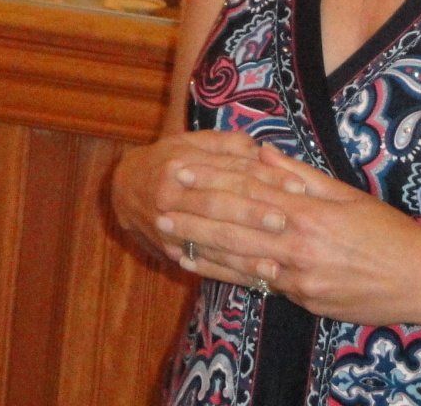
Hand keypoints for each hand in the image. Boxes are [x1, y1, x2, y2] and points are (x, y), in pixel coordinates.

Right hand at [111, 131, 301, 289]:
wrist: (124, 188)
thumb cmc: (168, 160)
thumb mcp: (193, 142)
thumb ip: (228, 145)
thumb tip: (263, 151)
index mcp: (183, 162)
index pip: (231, 171)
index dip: (265, 178)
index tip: (296, 187)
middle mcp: (174, 194)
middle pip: (219, 204)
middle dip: (254, 214)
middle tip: (286, 221)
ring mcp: (170, 225)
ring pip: (211, 240)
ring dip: (244, 253)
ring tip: (276, 263)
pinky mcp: (172, 250)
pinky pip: (205, 264)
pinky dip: (231, 273)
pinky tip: (256, 279)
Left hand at [153, 143, 420, 325]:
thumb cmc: (387, 230)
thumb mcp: (345, 193)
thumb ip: (300, 174)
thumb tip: (262, 154)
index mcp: (308, 210)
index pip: (248, 190)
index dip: (210, 181)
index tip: (180, 170)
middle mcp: (299, 243)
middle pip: (235, 225)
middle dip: (194, 215)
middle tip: (160, 204)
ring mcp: (300, 276)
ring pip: (240, 259)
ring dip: (201, 247)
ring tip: (168, 237)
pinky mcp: (304, 301)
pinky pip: (259, 284)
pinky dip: (228, 275)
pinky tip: (204, 268)